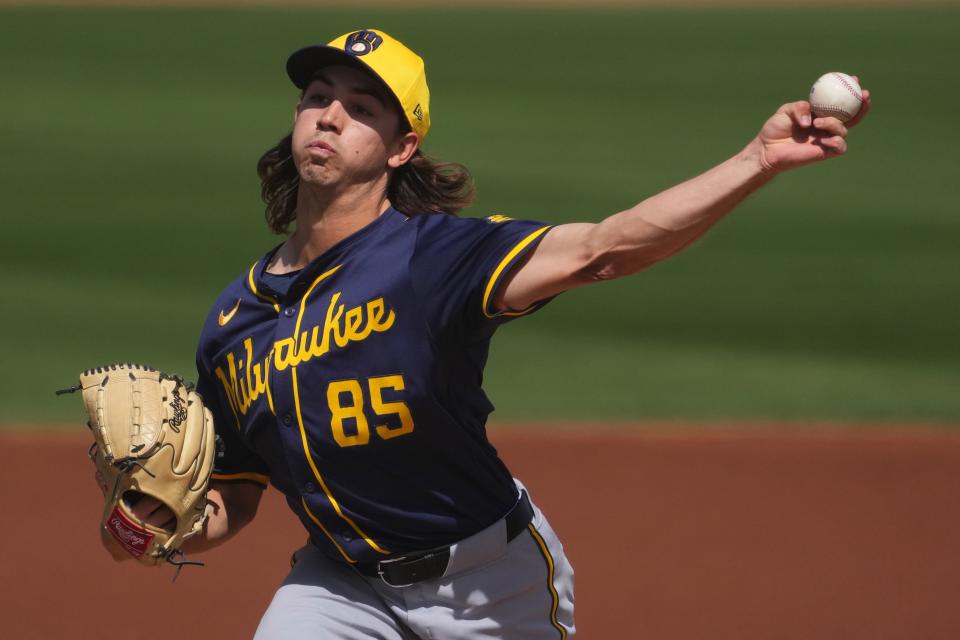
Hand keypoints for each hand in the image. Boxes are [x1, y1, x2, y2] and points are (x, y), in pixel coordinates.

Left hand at [749, 80, 870, 173]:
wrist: (767, 149)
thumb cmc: (775, 128)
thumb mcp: (786, 110)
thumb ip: (800, 107)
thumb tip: (812, 119)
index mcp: (820, 113)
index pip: (840, 102)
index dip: (850, 90)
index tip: (854, 78)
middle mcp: (826, 126)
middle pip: (852, 116)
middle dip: (862, 105)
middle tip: (863, 94)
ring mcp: (827, 139)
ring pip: (844, 130)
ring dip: (834, 123)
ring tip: (817, 122)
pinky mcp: (825, 153)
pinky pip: (840, 147)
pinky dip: (836, 141)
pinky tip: (823, 139)